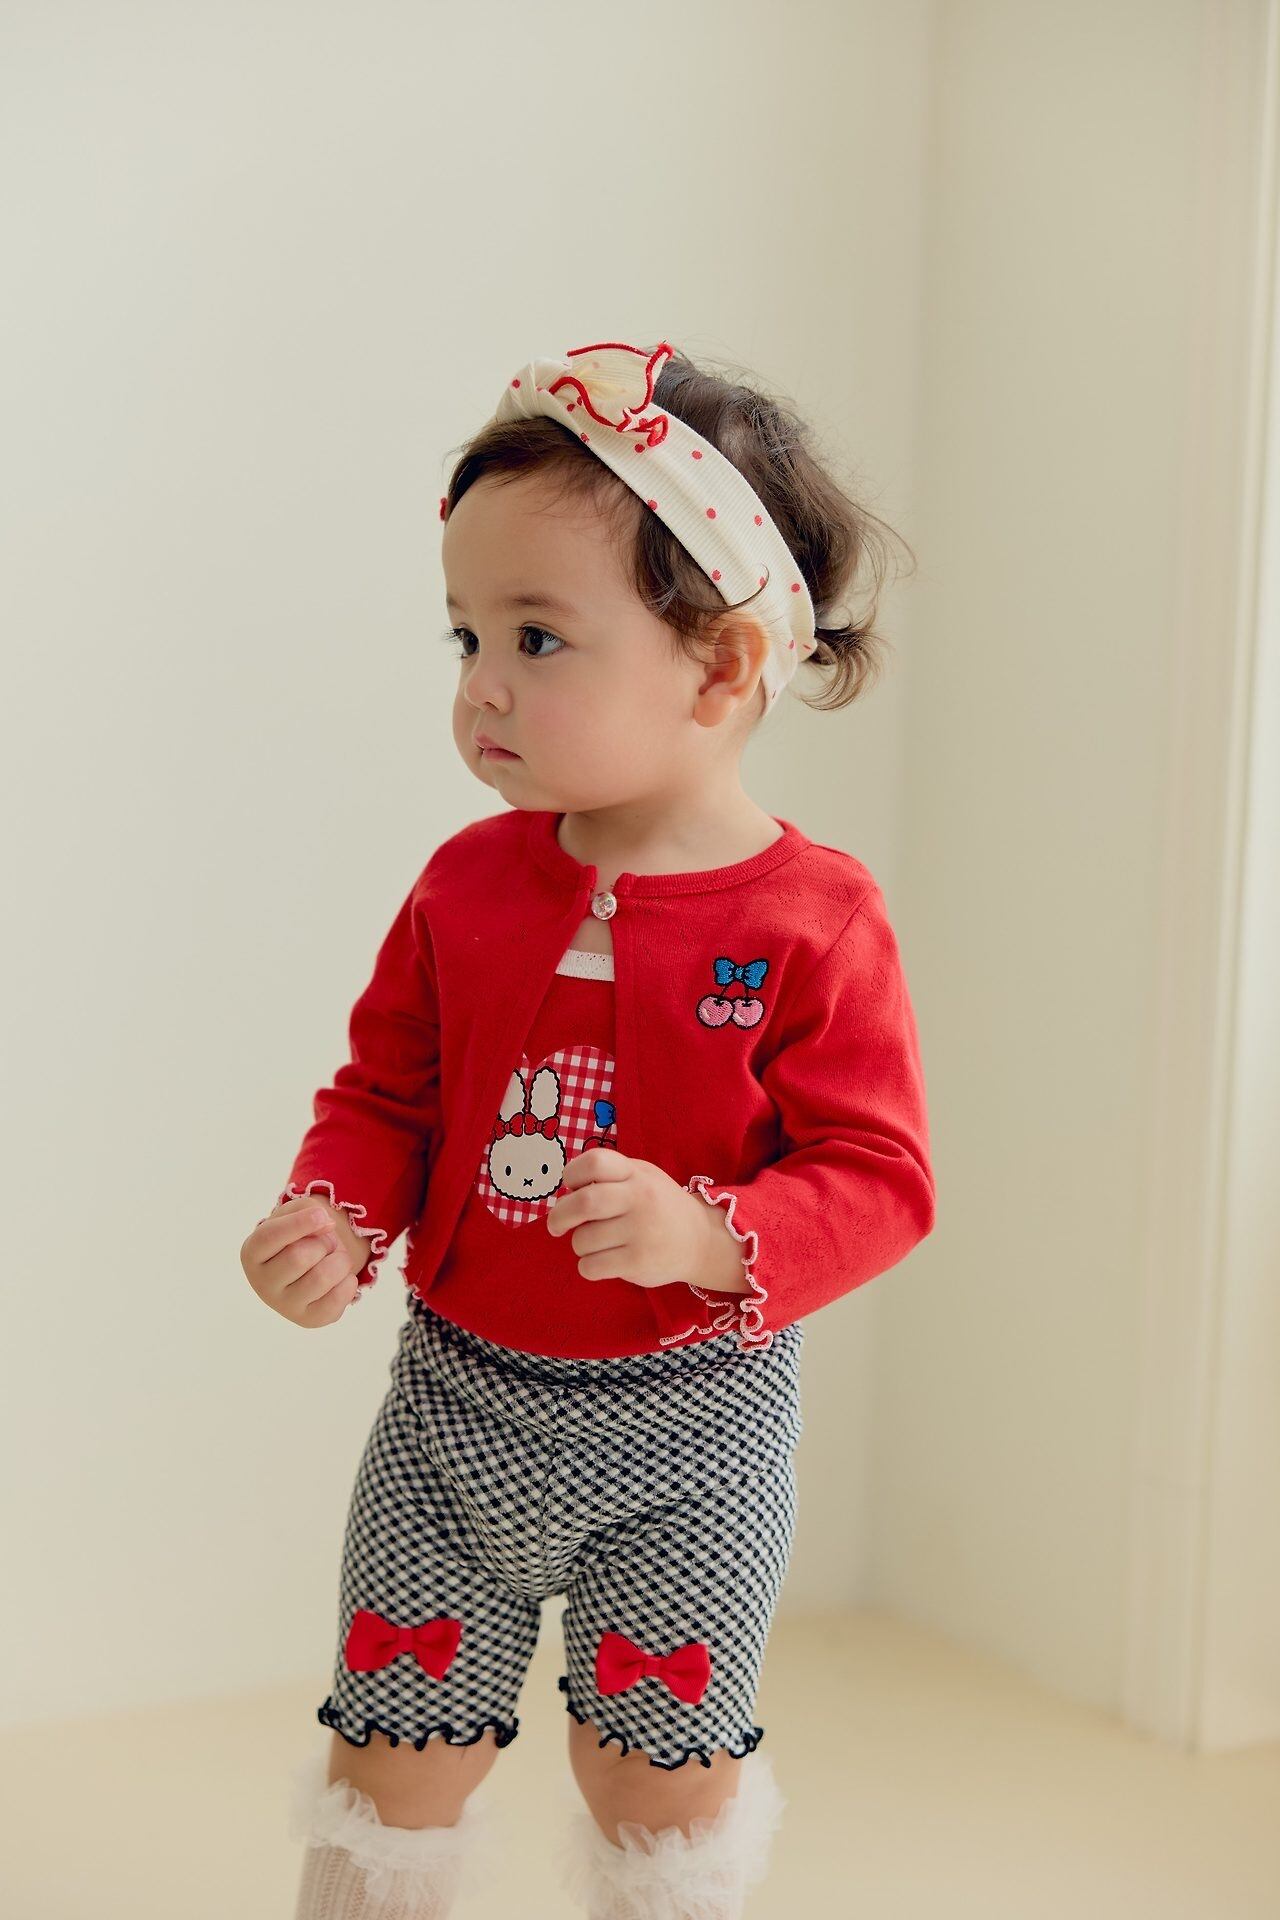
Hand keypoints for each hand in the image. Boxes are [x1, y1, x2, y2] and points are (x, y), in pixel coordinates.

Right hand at [239, 1194, 363, 1327]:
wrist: (310, 1266)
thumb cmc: (299, 1236)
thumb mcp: (295, 1213)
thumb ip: (306, 1210)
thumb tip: (326, 1225)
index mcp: (253, 1253)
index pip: (270, 1237)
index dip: (299, 1223)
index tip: (321, 1215)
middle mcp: (262, 1284)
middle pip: (299, 1258)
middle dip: (323, 1243)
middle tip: (326, 1243)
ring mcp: (284, 1305)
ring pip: (321, 1277)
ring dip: (340, 1260)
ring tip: (334, 1259)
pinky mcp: (308, 1320)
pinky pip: (338, 1298)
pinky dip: (349, 1281)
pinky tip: (340, 1278)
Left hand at [545, 1149, 718, 1289]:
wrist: (700, 1240)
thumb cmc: (658, 1206)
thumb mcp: (641, 1177)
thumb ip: (608, 1178)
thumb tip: (565, 1195)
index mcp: (636, 1174)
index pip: (594, 1162)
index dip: (572, 1174)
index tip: (571, 1187)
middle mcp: (640, 1199)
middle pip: (583, 1203)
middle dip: (559, 1216)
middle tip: (556, 1226)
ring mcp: (641, 1232)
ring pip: (582, 1240)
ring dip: (579, 1245)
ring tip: (596, 1244)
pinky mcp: (638, 1262)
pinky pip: (591, 1267)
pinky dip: (587, 1266)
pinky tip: (601, 1261)